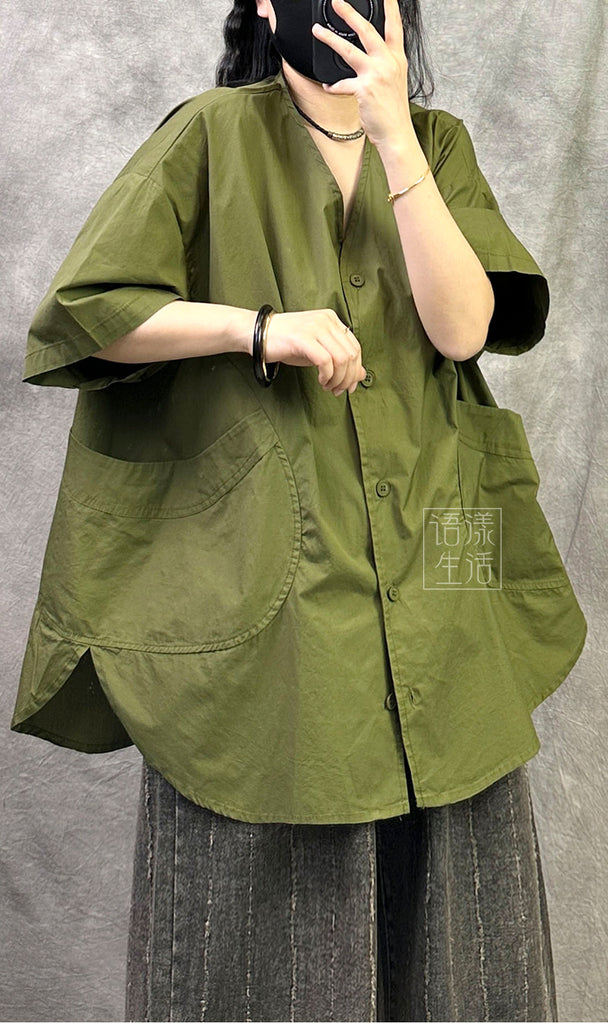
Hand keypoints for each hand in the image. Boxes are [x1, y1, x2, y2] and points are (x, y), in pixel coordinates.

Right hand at [261, 309, 366, 395]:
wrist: (258, 334)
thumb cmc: (287, 343)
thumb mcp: (318, 351)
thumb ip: (339, 360)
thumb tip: (361, 375)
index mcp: (332, 320)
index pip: (355, 347)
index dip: (356, 370)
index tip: (349, 386)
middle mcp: (326, 320)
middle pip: (351, 354)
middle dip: (348, 378)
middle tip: (338, 390)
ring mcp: (315, 328)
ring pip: (341, 359)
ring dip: (338, 379)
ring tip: (328, 387)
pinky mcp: (304, 338)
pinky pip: (325, 361)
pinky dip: (327, 376)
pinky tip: (321, 381)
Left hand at [311, 0, 413, 150]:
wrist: (396, 133)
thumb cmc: (394, 111)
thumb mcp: (395, 81)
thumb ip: (384, 65)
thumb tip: (368, 58)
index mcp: (397, 59)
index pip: (395, 26)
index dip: (390, 7)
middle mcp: (387, 63)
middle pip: (367, 30)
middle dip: (350, 14)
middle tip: (337, 2)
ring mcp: (376, 74)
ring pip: (348, 50)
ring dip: (330, 39)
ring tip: (317, 31)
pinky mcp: (364, 89)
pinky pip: (342, 84)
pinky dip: (334, 86)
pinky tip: (328, 87)